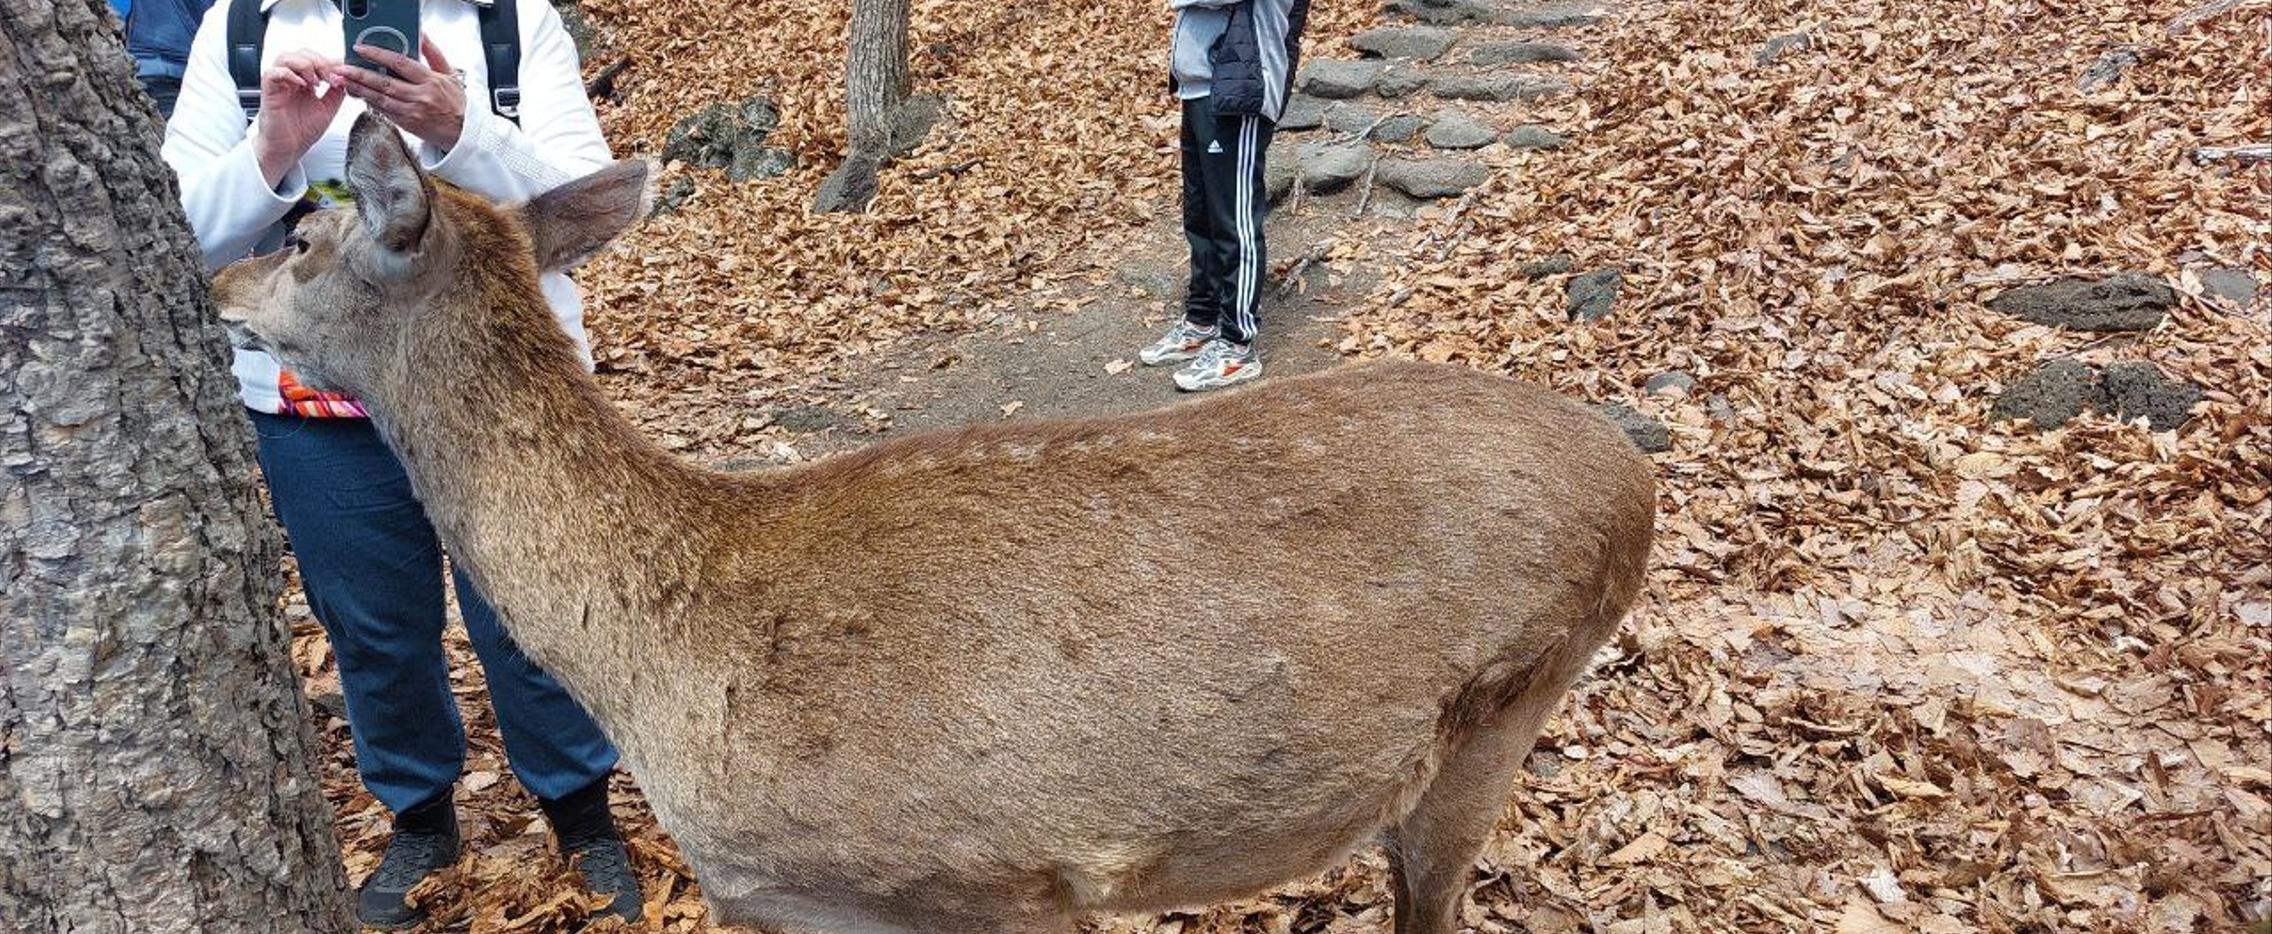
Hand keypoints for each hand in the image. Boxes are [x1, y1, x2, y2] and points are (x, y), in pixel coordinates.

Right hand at [255, 50, 346, 187]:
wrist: (289, 148)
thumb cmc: (303, 130)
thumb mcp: (328, 108)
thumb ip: (337, 91)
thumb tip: (345, 76)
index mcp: (305, 80)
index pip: (315, 58)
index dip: (329, 61)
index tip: (342, 74)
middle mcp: (291, 79)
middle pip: (301, 53)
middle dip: (319, 61)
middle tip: (329, 77)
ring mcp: (278, 84)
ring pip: (286, 57)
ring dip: (305, 65)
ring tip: (316, 81)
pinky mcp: (268, 91)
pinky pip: (273, 73)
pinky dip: (289, 74)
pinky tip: (301, 85)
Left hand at [332, 37, 466, 150]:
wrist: (464, 133)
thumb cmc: (456, 104)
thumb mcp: (449, 74)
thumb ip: (433, 54)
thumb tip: (422, 35)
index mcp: (430, 81)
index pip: (399, 63)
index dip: (378, 54)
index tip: (361, 49)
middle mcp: (420, 96)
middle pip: (384, 82)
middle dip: (359, 74)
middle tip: (342, 68)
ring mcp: (412, 112)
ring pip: (379, 98)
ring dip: (359, 89)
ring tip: (344, 81)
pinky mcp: (407, 124)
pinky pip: (384, 111)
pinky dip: (370, 102)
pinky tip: (359, 95)